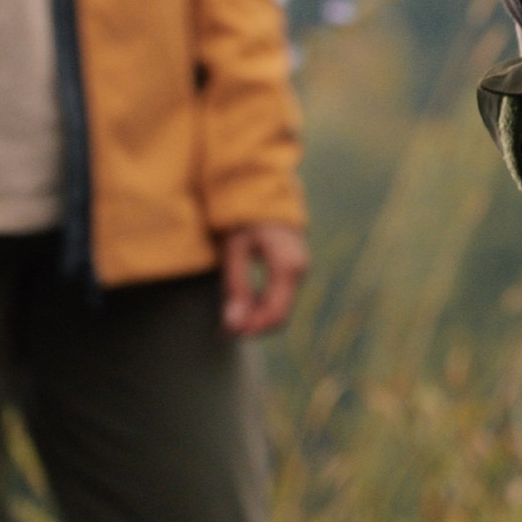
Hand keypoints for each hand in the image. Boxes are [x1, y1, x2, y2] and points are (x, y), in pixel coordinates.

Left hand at [217, 223, 308, 337]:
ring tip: (226, 319)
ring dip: (255, 317)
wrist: (262, 188)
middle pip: (279, 315)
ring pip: (279, 307)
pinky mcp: (293, 267)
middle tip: (221, 330)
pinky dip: (260, 305)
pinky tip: (240, 304)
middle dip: (252, 326)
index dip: (252, 330)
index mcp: (288, 267)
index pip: (276, 315)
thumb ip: (236, 287)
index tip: (226, 333)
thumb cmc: (244, 215)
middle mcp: (300, 271)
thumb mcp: (234, 250)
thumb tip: (234, 326)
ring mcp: (299, 269)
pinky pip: (279, 295)